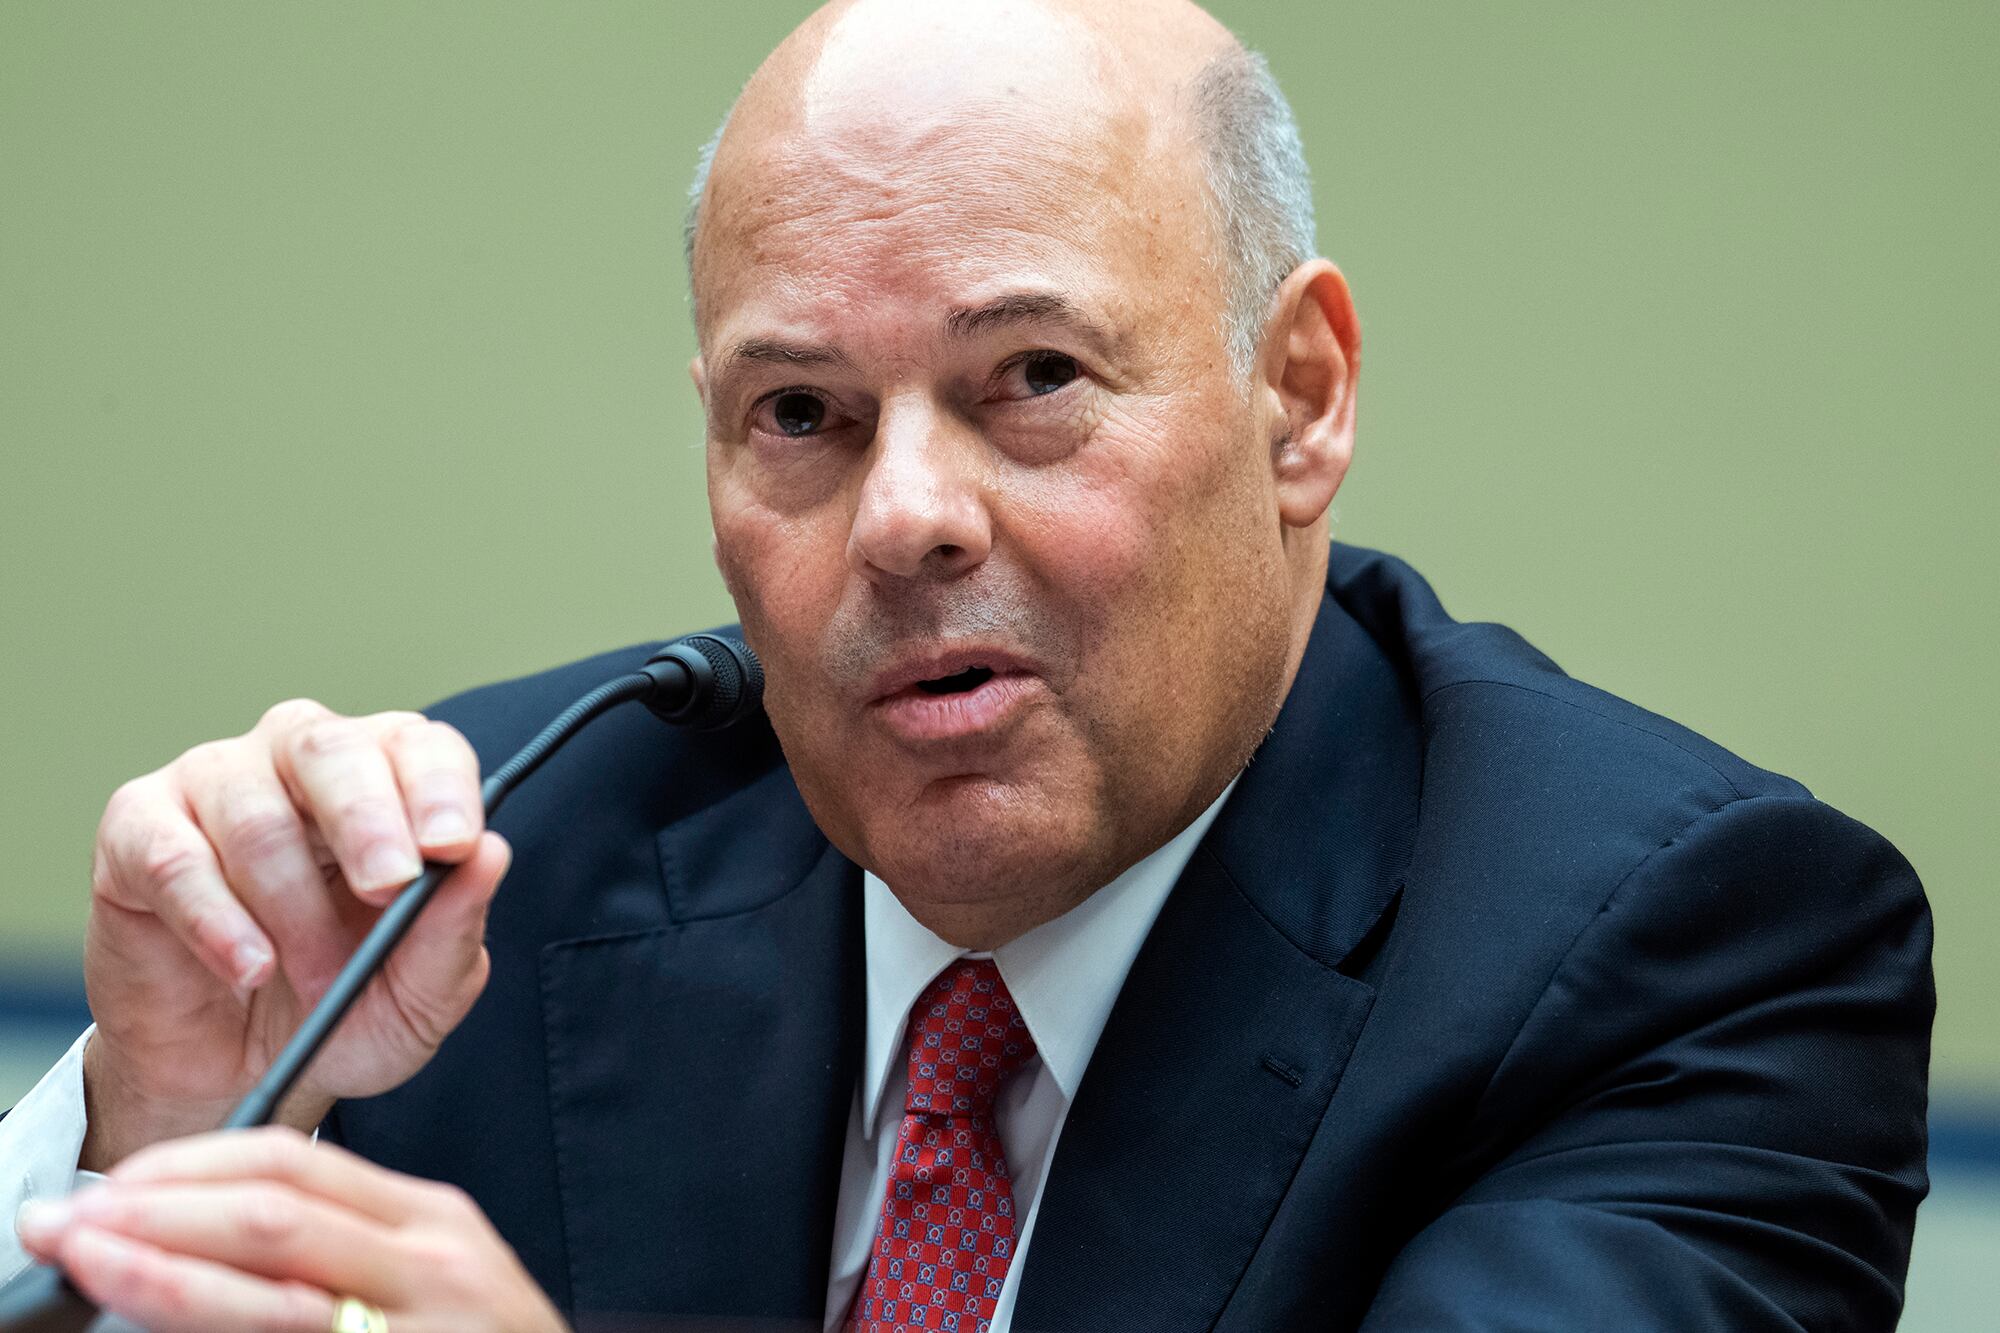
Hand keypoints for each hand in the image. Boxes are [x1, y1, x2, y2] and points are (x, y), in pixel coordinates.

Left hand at [15, 1127, 566, 1332]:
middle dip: (151, 1210)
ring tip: (88, 1264)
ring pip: (270, 1290)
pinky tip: (161, 1330)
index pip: (293, 1160)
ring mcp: (423, 1325)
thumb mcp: (426, 1291)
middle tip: (63, 1222)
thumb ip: (339, 1256)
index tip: (105, 1188)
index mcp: (432, 1224)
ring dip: (158, 1275)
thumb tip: (200, 1238)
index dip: (184, 1166)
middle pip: (274, 1211)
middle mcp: (435, 1263)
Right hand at [81, 700, 509, 1167]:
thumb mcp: (418, 994)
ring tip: (316, 979)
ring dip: (294, 908)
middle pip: (331, 751)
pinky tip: (250, 968)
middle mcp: (300, 761)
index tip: (454, 846)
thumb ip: (454, 929)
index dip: (439, 788)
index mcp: (386, 779)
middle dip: (368, 821)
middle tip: (388, 888)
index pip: (419, 746)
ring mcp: (215, 785)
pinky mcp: (139, 830)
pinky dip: (218, 921)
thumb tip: (490, 854)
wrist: (236, 1070)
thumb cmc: (340, 1007)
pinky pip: (177, 858)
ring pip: (257, 815)